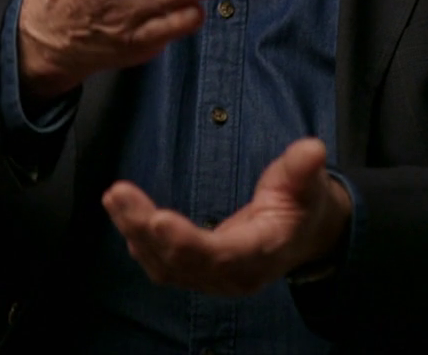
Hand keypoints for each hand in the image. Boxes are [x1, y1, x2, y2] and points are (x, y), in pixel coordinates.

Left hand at [102, 138, 351, 296]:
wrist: (302, 234)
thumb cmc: (302, 204)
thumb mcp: (308, 183)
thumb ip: (303, 168)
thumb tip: (312, 149)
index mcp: (262, 253)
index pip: (221, 255)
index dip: (188, 242)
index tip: (159, 218)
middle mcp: (234, 275)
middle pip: (182, 262)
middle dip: (146, 229)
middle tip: (119, 194)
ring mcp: (213, 278)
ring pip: (165, 265)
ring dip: (135, 233)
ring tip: (114, 198)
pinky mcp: (197, 273)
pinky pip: (162, 264)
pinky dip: (139, 242)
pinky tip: (123, 215)